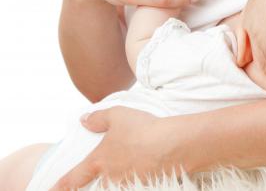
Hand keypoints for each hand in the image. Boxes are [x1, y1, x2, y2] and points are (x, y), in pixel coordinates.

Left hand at [49, 106, 196, 189]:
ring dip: (112, 181)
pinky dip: (130, 179)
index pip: (73, 179)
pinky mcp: (143, 185)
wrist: (172, 146)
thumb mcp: (117, 115)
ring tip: (119, 168)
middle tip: (85, 180)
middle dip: (88, 185)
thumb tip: (83, 120)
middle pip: (93, 188)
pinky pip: (131, 184)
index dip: (59, 186)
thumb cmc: (141, 129)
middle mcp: (109, 178)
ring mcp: (126, 184)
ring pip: (113, 186)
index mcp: (98, 162)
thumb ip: (97, 118)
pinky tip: (139, 168)